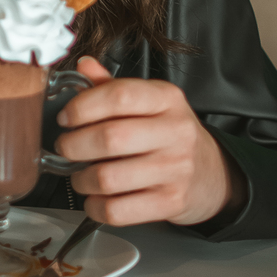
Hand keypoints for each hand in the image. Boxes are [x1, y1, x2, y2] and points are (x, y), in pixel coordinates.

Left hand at [54, 57, 244, 227]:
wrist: (211, 173)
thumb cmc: (169, 134)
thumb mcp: (150, 102)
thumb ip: (113, 86)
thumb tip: (83, 65)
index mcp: (167, 99)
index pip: (120, 96)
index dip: (82, 106)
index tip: (65, 117)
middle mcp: (175, 132)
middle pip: (110, 138)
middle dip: (73, 145)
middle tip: (65, 147)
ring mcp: (175, 170)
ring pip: (108, 178)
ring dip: (80, 179)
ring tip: (79, 173)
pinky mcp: (170, 203)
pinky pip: (118, 210)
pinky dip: (95, 206)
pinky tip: (95, 197)